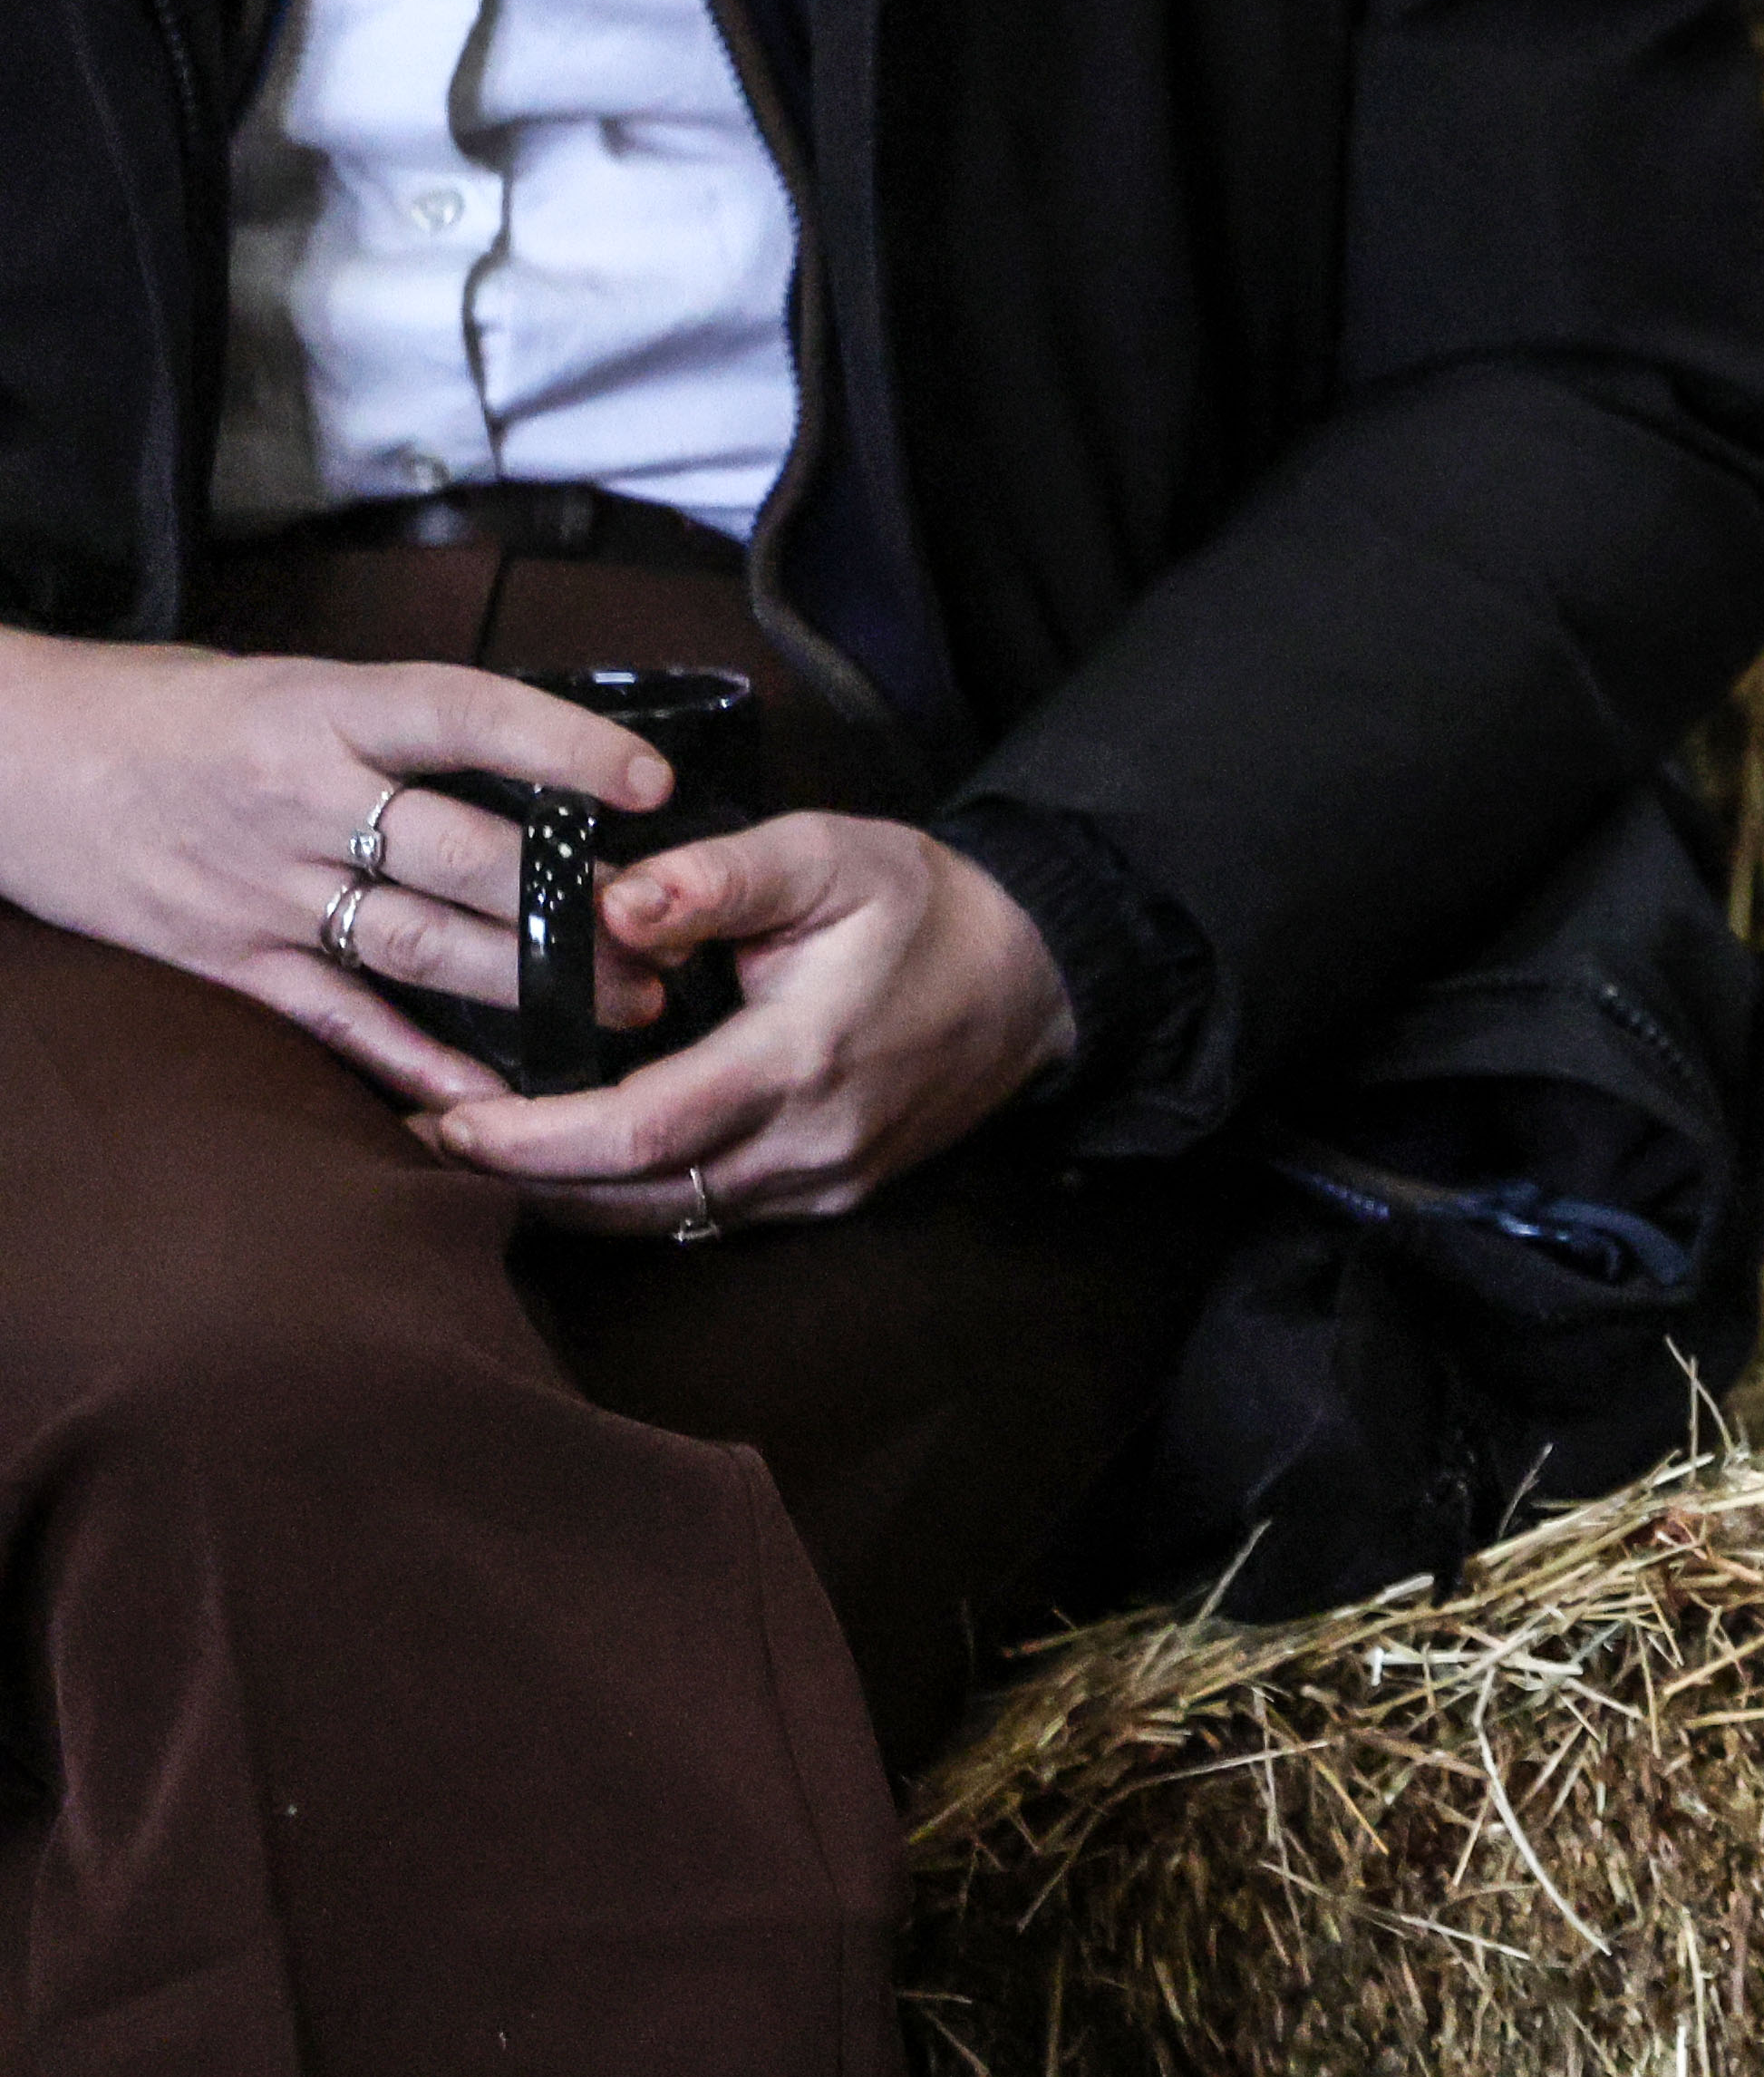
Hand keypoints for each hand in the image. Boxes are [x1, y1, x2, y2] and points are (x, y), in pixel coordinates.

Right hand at [0, 628, 690, 1106]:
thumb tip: (547, 761)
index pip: (465, 715)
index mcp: (325, 710)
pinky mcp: (225, 961)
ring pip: (416, 944)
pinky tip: (488, 1095)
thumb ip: (407, 725)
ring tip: (621, 1007)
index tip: (653, 780)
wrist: (20, 759)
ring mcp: (261, 889)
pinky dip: (412, 1062)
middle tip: (668, 935)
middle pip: (462, 856)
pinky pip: (334, 1019)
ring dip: (526, 985)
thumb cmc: (180, 711)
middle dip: (576, 904)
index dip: (565, 746)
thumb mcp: (297, 683)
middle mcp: (299, 800)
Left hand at [426, 817, 1077, 1232]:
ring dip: (558, 1195)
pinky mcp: (821, 1200)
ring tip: (466, 1152)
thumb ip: (717, 876)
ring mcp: (817, 1186)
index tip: (443, 1121)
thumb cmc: (922, 904)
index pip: (640, 1129)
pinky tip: (564, 1160)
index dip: (531, 1138)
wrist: (1035, 976)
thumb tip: (613, 903)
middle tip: (416, 1137)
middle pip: (630, 1198)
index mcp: (800, 1061)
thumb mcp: (828, 854)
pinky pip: (697, 1218)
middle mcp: (807, 1147)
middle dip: (515, 1176)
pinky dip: (619, 1197)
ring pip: (657, 1222)